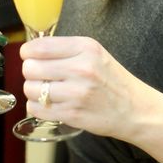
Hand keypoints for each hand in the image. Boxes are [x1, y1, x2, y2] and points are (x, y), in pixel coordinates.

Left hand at [19, 35, 139, 138]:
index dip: (28, 53)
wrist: (135, 109)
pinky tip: (50, 104)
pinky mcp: (72, 115)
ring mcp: (76, 93)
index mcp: (85, 47)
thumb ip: (65, 49)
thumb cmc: (111, 79)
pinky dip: (37, 107)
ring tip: (47, 91)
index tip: (30, 57)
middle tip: (40, 76)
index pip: (39, 47)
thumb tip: (31, 50)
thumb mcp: (94, 53)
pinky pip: (35, 109)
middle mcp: (81, 68)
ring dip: (34, 91)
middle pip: (31, 68)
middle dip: (31, 73)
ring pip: (30, 89)